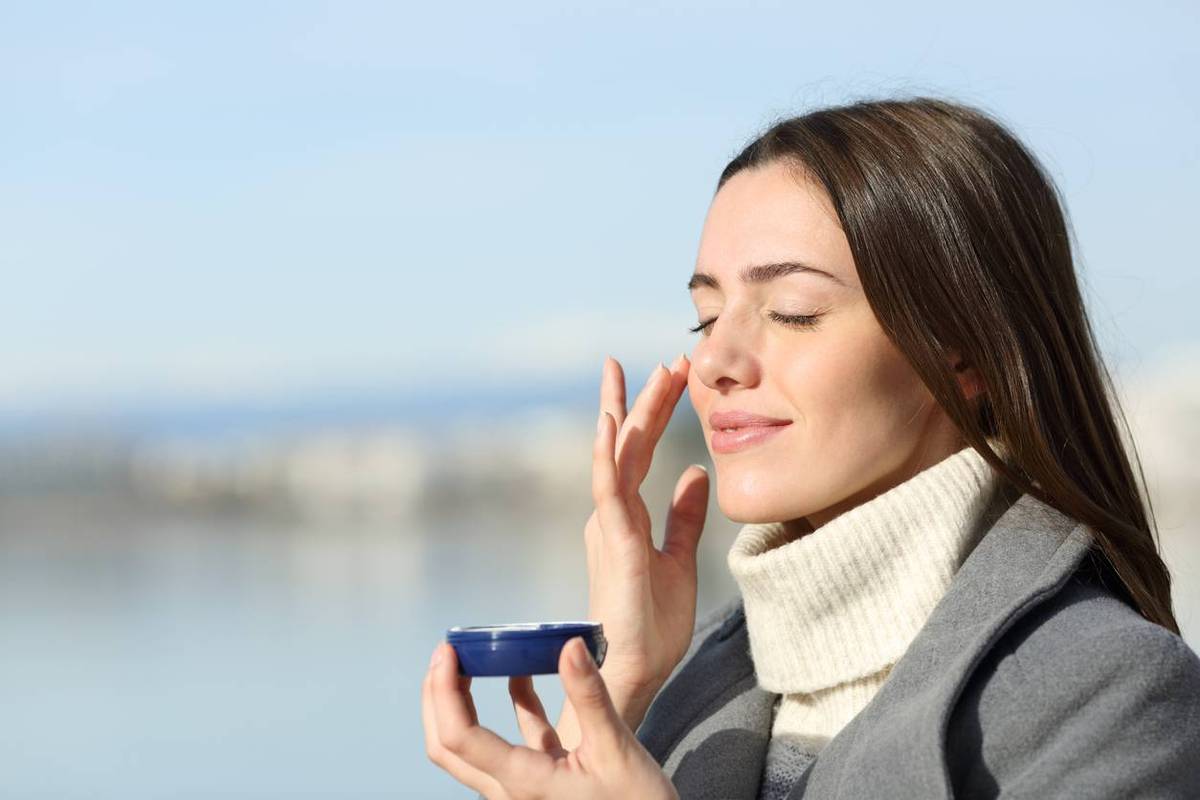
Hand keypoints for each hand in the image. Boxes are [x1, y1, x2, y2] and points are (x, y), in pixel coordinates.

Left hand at [422, 636, 678, 799]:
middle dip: (436, 698)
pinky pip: (512, 743)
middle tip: (446, 653)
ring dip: (463, 703)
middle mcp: (511, 791)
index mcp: (523, 782)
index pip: (460, 736)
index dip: (443, 691)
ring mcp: (522, 788)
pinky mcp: (542, 782)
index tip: (448, 651)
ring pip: (472, 747)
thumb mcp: (616, 748)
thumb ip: (589, 696)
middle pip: (448, 746)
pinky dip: (511, 707)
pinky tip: (521, 674)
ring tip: (472, 659)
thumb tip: (569, 646)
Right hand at [559, 355, 708, 744]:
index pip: (639, 452)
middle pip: (625, 444)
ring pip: (616, 456)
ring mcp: (608, 525)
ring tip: (634, 371)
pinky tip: (612, 423)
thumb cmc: (651, 625)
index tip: (672, 374)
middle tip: (657, 359)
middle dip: (640, 400)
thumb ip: (684, 516)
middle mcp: (610, 514)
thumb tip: (697, 472)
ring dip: (626, 413)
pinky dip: (608, 454)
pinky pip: (608, 490)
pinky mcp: (613, 543)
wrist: (635, 672)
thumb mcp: (680, 559)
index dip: (654, 412)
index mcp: (625, 517)